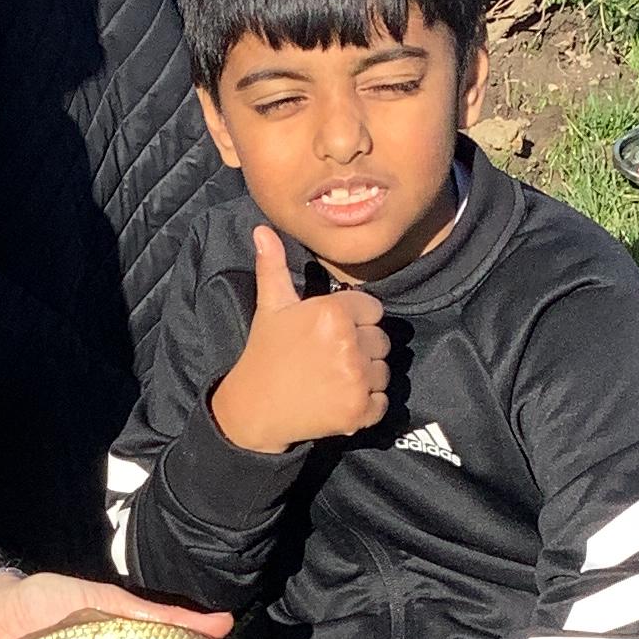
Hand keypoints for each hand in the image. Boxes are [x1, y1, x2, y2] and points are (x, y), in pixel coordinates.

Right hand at [209, 227, 389, 454]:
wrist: (254, 408)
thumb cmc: (265, 353)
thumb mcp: (270, 306)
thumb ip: (274, 265)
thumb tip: (262, 228)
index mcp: (333, 313)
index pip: (373, 311)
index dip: (355, 321)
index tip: (331, 334)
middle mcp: (349, 343)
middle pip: (381, 341)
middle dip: (362, 349)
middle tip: (330, 359)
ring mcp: (355, 379)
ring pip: (384, 372)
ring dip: (366, 377)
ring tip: (334, 379)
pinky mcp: (358, 410)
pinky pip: (381, 403)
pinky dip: (367, 405)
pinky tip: (340, 400)